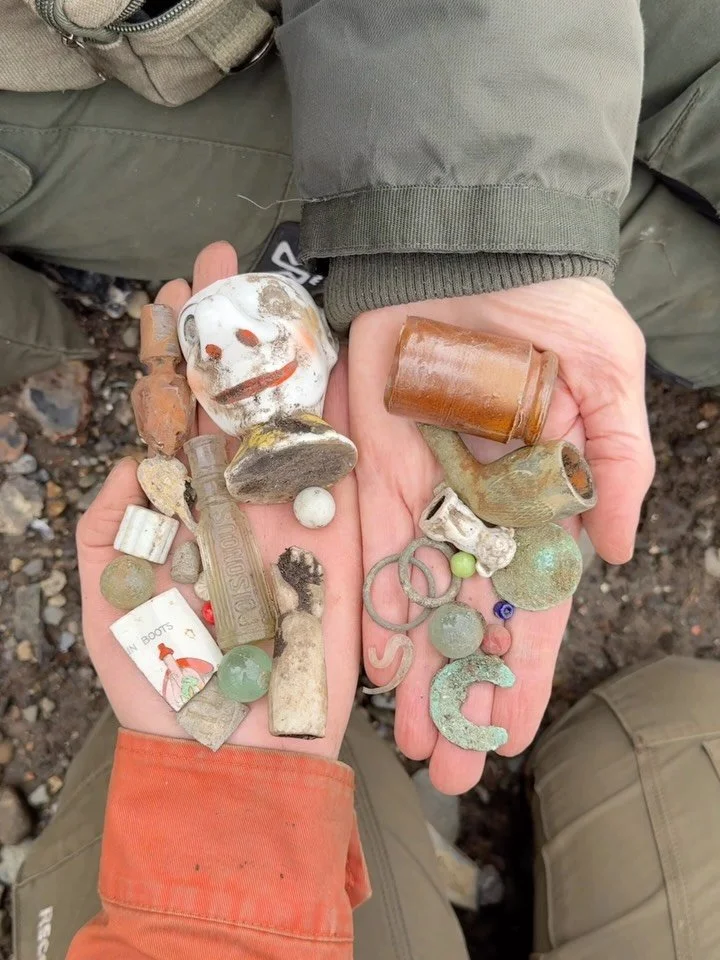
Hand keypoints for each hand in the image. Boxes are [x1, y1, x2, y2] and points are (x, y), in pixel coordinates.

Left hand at [77, 242, 361, 759]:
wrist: (237, 753)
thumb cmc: (163, 685)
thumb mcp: (109, 605)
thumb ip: (108, 532)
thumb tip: (132, 462)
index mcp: (185, 510)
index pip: (179, 417)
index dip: (173, 359)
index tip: (167, 297)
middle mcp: (240, 500)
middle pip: (237, 402)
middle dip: (230, 334)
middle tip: (223, 263)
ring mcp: (292, 515)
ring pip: (292, 422)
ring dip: (287, 357)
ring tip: (278, 288)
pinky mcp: (341, 542)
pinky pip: (346, 471)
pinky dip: (346, 417)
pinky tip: (343, 357)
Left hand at [350, 278, 654, 792]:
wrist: (468, 249)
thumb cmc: (552, 307)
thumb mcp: (606, 379)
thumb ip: (614, 463)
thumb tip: (616, 549)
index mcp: (539, 501)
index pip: (533, 604)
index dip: (521, 668)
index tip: (510, 733)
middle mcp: (478, 512)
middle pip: (468, 618)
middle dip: (460, 692)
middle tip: (449, 769)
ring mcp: (422, 493)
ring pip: (414, 598)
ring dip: (410, 669)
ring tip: (404, 741)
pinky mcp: (370, 466)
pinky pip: (364, 544)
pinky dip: (365, 600)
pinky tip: (365, 663)